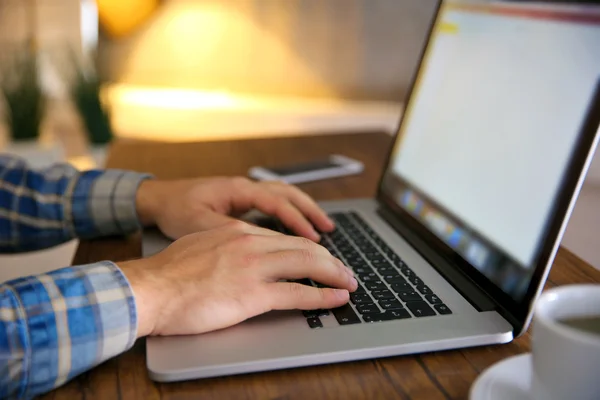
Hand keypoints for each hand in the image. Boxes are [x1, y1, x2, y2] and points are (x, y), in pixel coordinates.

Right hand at [119, 220, 356, 336]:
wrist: (150, 288)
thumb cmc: (168, 273)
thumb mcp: (201, 246)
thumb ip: (225, 247)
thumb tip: (237, 256)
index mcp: (238, 232)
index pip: (284, 238)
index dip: (308, 249)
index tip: (320, 258)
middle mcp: (250, 243)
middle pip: (303, 247)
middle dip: (329, 260)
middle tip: (344, 271)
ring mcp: (253, 268)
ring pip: (307, 264)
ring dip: (334, 274)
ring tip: (349, 283)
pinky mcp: (252, 294)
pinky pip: (298, 293)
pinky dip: (322, 296)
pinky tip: (336, 299)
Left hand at [136, 177, 333, 240]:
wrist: (156, 200)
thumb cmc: (175, 210)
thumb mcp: (199, 224)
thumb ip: (231, 232)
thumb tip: (261, 245)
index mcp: (237, 190)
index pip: (278, 203)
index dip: (298, 221)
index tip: (315, 240)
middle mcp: (245, 188)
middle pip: (288, 194)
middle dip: (311, 212)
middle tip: (329, 231)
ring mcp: (244, 193)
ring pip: (283, 197)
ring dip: (304, 211)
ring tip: (323, 229)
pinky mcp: (240, 202)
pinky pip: (273, 205)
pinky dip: (289, 215)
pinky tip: (296, 230)